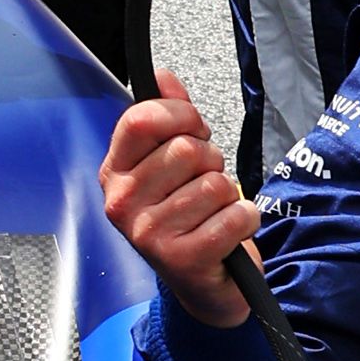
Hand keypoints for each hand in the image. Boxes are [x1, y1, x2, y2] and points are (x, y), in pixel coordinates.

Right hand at [101, 74, 258, 315]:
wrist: (203, 283)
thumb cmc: (186, 216)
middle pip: (187, 150)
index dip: (181, 116)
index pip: (141, 119)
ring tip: (213, 212)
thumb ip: (168, 117)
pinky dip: (244, 220)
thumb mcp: (170, 164)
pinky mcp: (182, 259)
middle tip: (203, 184)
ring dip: (229, 196)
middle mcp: (122, 202)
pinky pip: (235, 216)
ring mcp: (148, 233)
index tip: (193, 128)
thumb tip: (161, 77)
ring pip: (215, 184)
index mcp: (114, 172)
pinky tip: (228, 232)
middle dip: (211, 162)